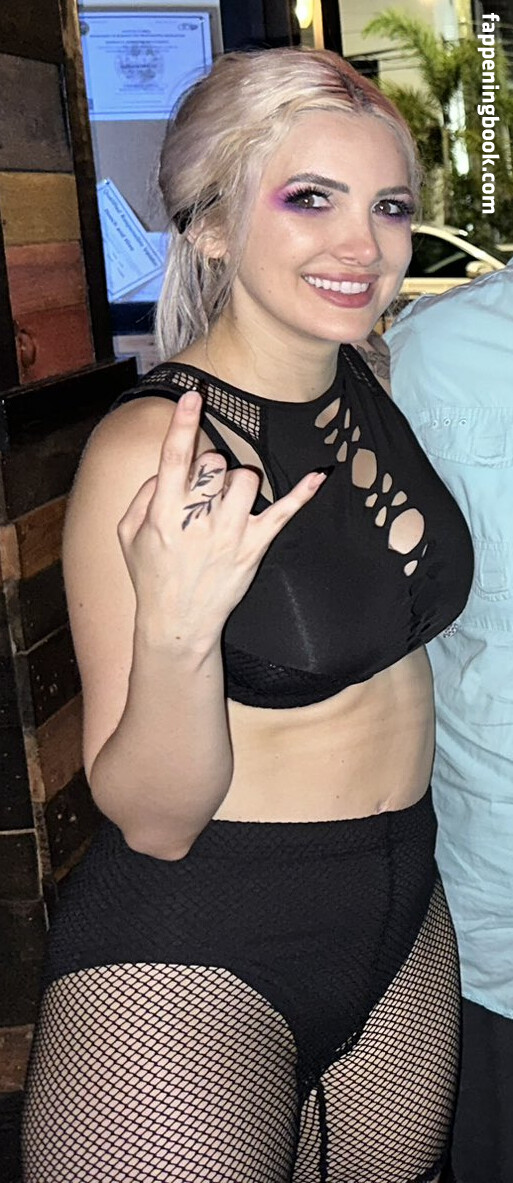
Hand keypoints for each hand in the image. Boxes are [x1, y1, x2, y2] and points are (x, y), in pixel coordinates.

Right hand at [117, 389, 325, 649]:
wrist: (177, 623)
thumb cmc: (151, 576)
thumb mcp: (127, 536)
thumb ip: (141, 495)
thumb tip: (163, 469)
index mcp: (163, 512)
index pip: (174, 458)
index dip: (183, 423)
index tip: (193, 396)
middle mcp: (198, 519)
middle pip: (215, 463)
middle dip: (210, 467)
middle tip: (204, 489)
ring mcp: (229, 533)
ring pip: (245, 478)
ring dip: (237, 482)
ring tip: (227, 503)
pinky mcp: (254, 547)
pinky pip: (283, 512)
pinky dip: (302, 493)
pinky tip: (319, 475)